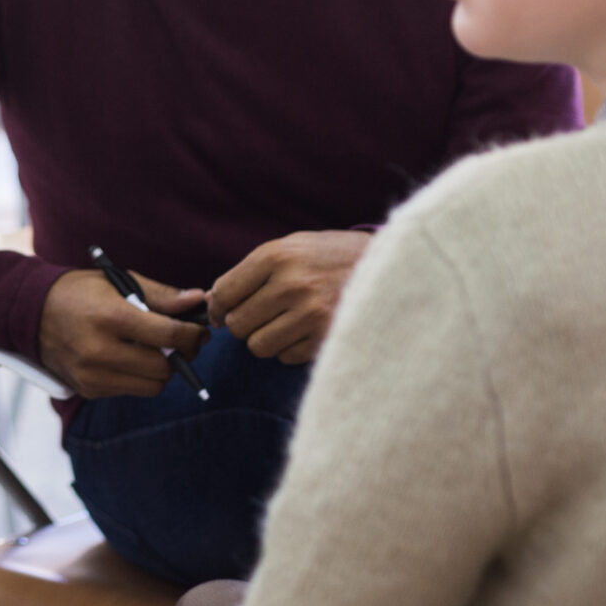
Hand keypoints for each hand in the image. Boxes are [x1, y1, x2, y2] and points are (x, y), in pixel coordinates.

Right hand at [35, 269, 208, 399]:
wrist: (31, 313)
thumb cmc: (80, 292)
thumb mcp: (120, 282)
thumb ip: (162, 295)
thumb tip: (199, 301)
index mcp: (110, 317)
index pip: (169, 336)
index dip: (193, 335)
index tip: (200, 331)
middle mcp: (99, 350)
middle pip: (164, 368)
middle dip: (181, 355)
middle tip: (181, 342)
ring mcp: (92, 374)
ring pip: (152, 386)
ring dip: (162, 370)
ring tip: (156, 350)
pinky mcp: (88, 389)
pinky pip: (131, 390)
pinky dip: (139, 377)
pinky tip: (129, 358)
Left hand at [207, 231, 370, 365]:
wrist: (392, 267)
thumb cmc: (333, 257)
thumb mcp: (294, 247)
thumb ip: (253, 271)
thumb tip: (213, 302)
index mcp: (277, 256)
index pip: (224, 293)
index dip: (218, 307)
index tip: (222, 311)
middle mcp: (292, 284)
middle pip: (237, 324)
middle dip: (242, 324)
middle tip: (260, 316)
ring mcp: (311, 314)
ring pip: (259, 346)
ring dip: (266, 338)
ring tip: (285, 323)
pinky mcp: (327, 338)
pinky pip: (286, 357)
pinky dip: (291, 348)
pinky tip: (307, 330)